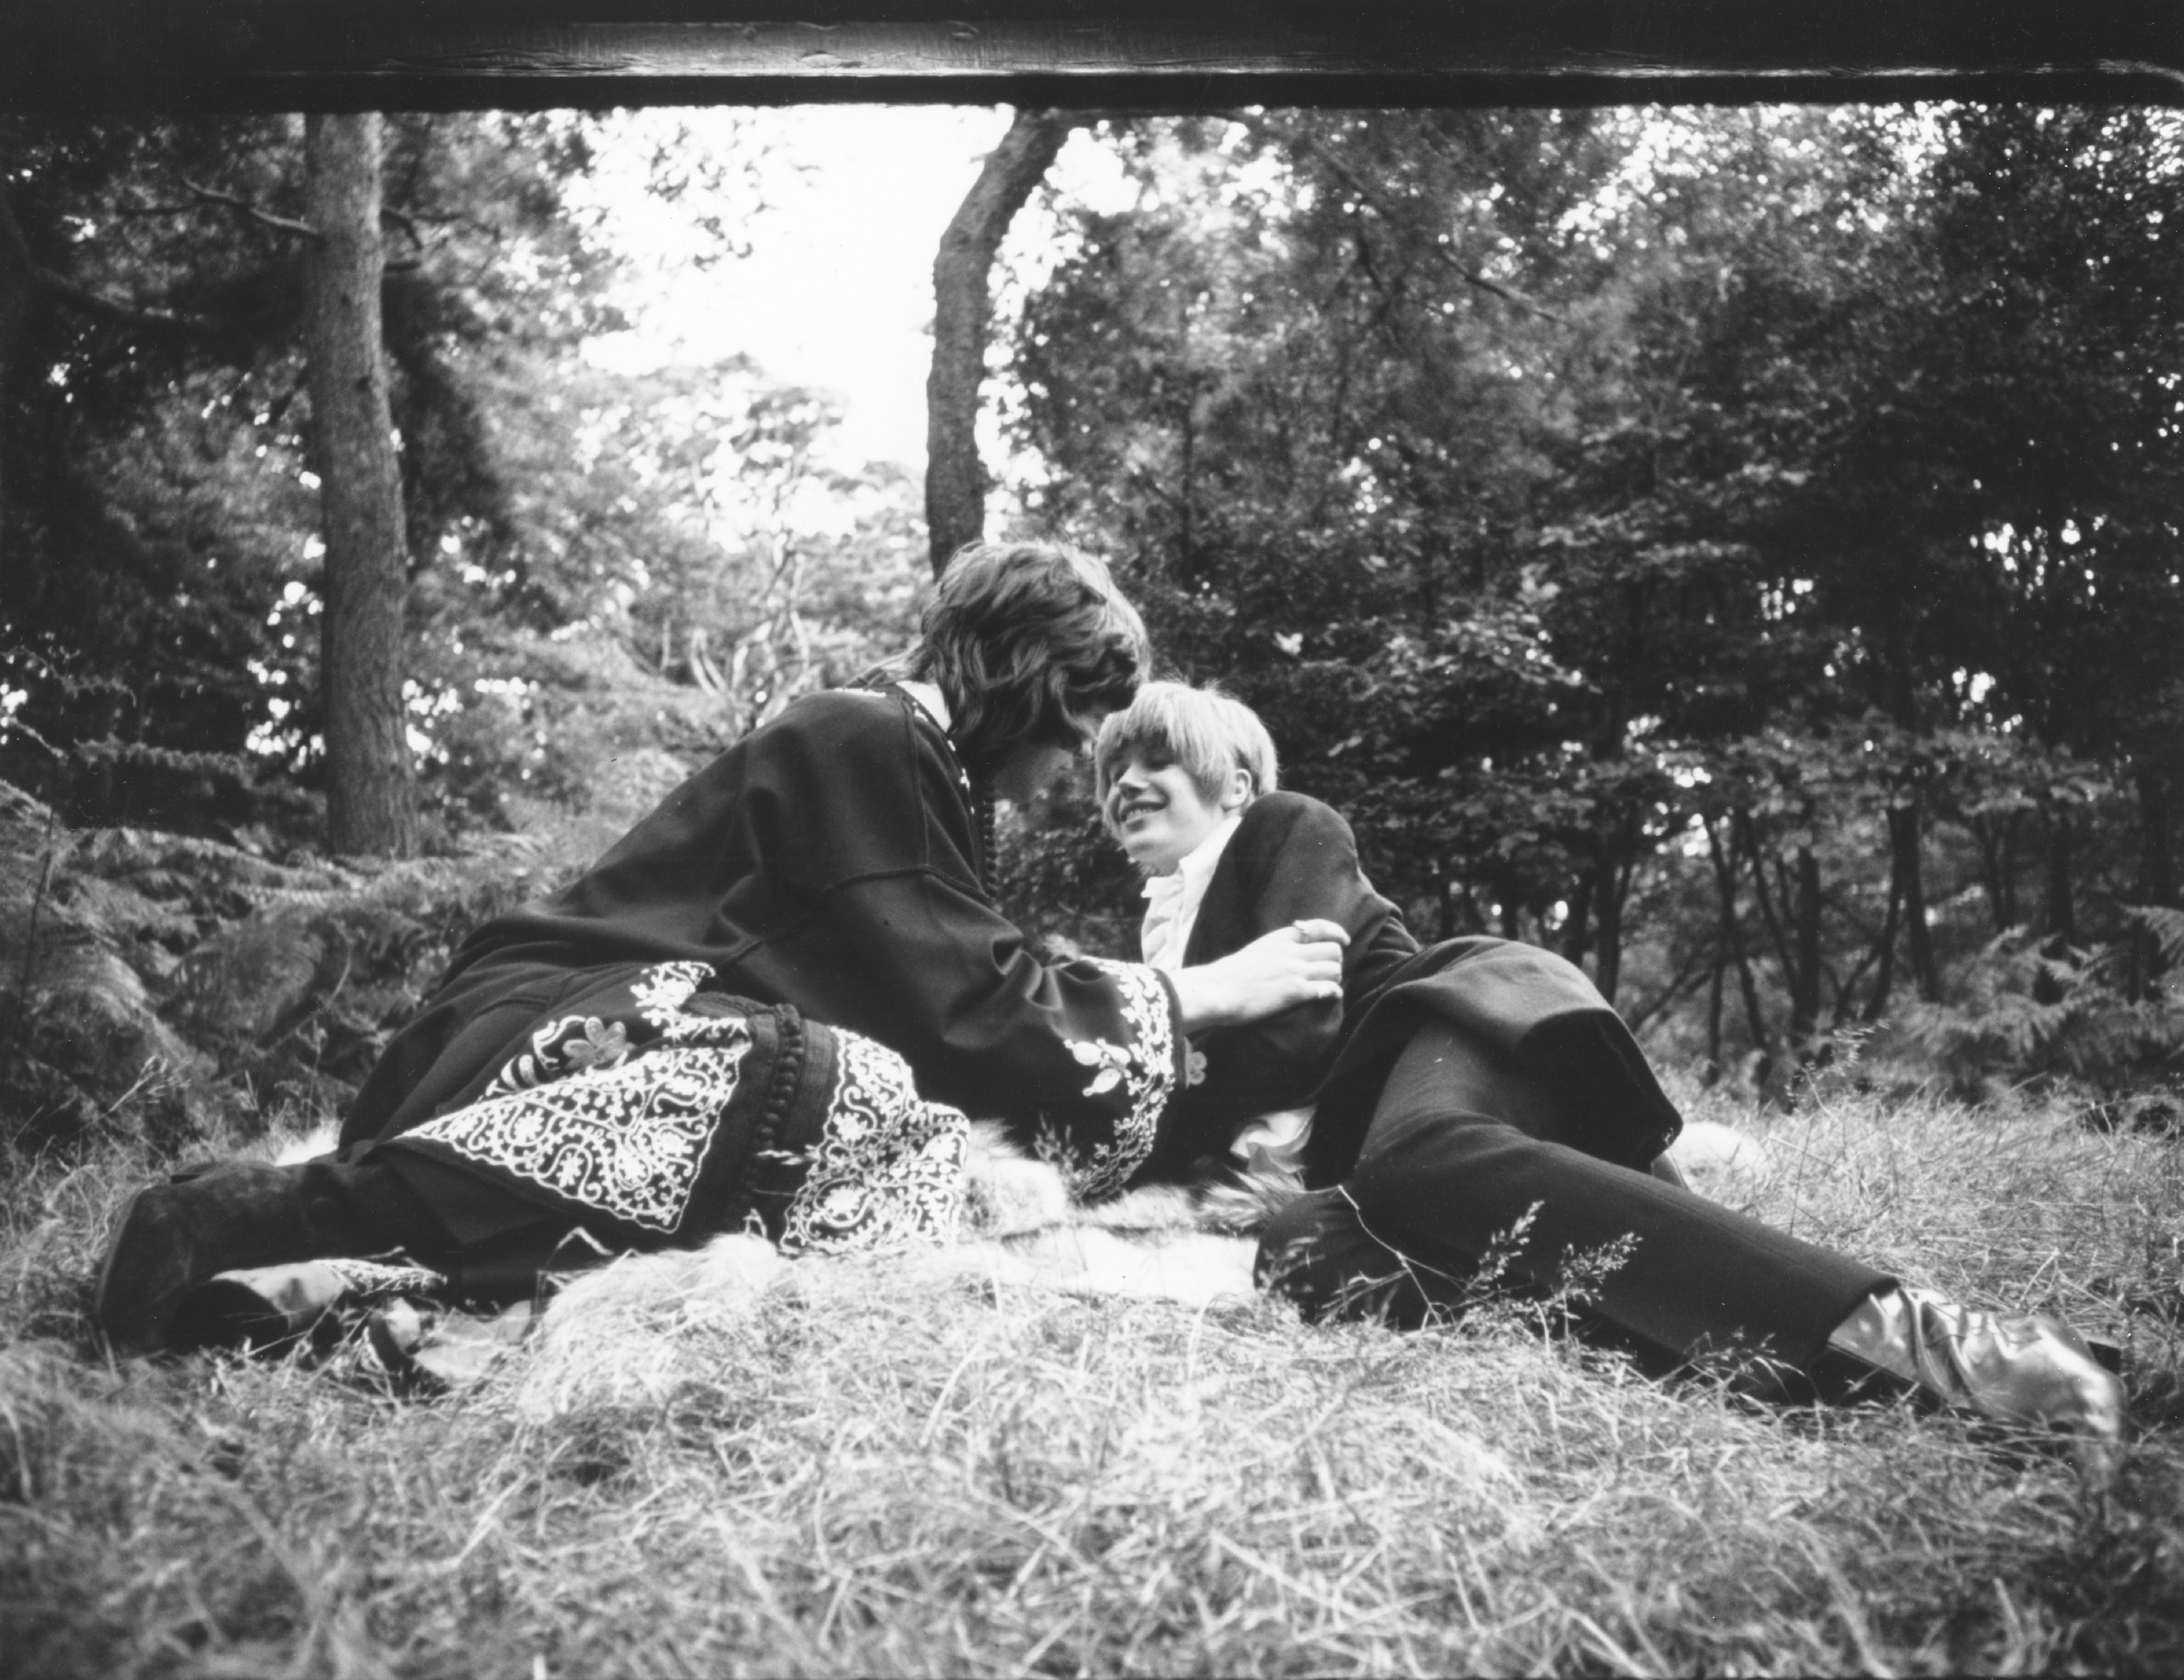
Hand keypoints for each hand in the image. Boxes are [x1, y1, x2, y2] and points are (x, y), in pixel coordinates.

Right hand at [1171, 918, 1348, 1031]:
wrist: (1217, 990)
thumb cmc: (1229, 975)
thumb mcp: (1255, 951)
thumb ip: (1275, 949)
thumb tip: (1288, 954)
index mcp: (1280, 938)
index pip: (1318, 927)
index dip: (1336, 933)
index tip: (1344, 940)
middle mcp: (1291, 951)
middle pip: (1333, 950)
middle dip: (1335, 961)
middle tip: (1329, 972)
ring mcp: (1294, 971)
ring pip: (1334, 969)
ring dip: (1335, 978)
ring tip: (1327, 986)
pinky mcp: (1294, 991)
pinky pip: (1327, 988)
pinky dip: (1333, 993)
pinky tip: (1330, 997)